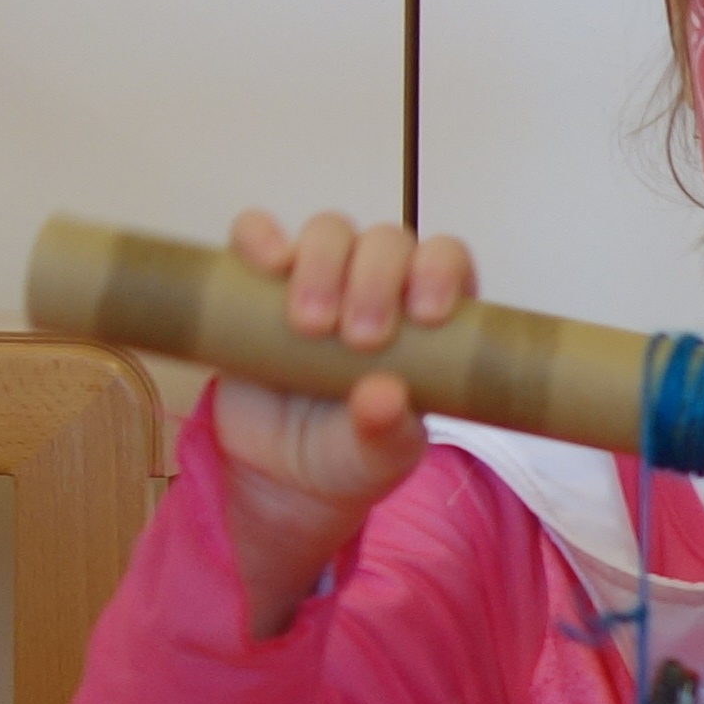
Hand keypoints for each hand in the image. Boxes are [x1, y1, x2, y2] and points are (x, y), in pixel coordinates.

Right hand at [208, 209, 478, 637]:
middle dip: (377, 280)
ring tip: (312, 326)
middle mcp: (378, 281)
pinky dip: (260, 236)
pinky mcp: (258, 278)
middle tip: (361, 340)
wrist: (280, 471)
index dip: (440, 272)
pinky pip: (256, 234)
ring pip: (329, 232)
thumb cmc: (350, 454)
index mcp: (428, 313)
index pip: (447, 261)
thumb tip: (384, 395)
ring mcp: (318, 273)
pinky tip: (268, 263)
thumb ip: (386, 432)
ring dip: (324, 265)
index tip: (425, 316)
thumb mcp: (376, 457)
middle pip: (388, 243)